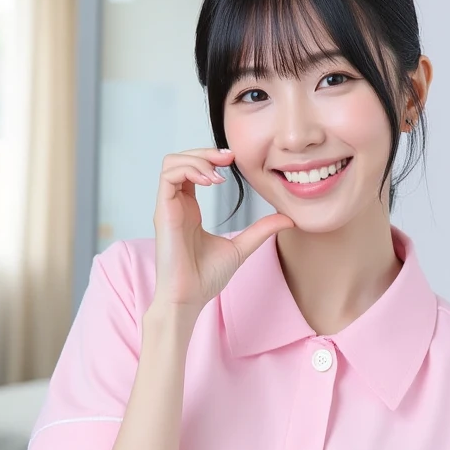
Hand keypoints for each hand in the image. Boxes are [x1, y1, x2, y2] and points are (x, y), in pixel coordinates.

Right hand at [151, 148, 293, 311]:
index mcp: (189, 208)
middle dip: (205, 151)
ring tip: (219, 173)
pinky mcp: (163, 212)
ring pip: (171, 162)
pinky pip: (168, 177)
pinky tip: (211, 182)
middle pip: (180, 159)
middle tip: (229, 158)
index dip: (211, 158)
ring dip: (196, 158)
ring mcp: (168, 207)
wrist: (189, 298)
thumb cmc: (205, 278)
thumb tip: (286, 219)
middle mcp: (176, 204)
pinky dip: (189, 170)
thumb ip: (260, 231)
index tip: (233, 161)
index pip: (193, 169)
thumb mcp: (241, 248)